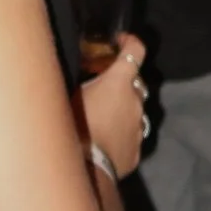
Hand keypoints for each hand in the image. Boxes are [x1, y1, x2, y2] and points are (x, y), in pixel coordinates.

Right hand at [80, 32, 147, 180]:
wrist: (86, 169)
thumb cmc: (73, 125)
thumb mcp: (71, 94)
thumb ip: (81, 81)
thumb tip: (77, 73)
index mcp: (120, 82)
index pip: (136, 51)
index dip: (130, 42)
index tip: (119, 41)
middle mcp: (135, 101)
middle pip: (135, 83)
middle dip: (123, 82)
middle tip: (103, 87)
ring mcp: (139, 127)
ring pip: (134, 112)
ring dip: (122, 110)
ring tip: (100, 119)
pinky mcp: (137, 151)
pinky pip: (130, 137)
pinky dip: (120, 134)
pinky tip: (103, 142)